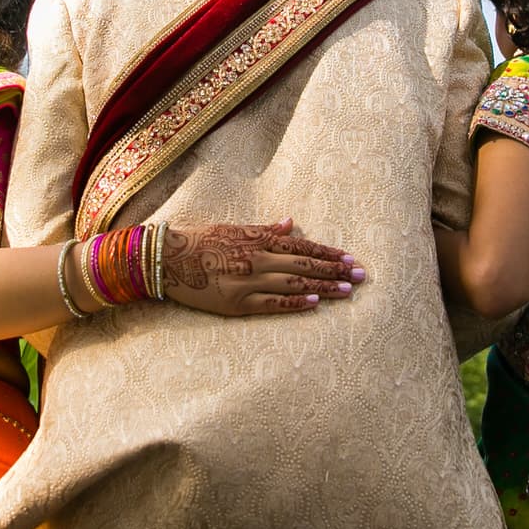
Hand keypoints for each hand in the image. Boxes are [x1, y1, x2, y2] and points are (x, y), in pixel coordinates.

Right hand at [162, 218, 364, 316]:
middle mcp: (257, 259)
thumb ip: (265, 229)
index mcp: (257, 239)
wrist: (167, 259)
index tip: (349, 258)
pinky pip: (272, 304)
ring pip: (294, 285)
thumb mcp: (234, 228)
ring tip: (347, 291)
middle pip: (304, 266)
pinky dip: (295, 303)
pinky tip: (315, 303)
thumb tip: (292, 224)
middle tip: (361, 276)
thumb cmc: (200, 241)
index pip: (302, 246)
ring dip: (323, 288)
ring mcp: (248, 282)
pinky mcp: (237, 303)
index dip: (328, 253)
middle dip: (335, 271)